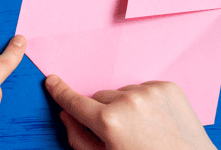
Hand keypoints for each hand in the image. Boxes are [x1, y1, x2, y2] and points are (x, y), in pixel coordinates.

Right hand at [46, 75, 216, 149]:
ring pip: (122, 92)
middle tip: (119, 133)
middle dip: (103, 112)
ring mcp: (150, 91)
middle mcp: (129, 100)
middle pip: (100, 97)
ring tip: (142, 129)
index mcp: (109, 121)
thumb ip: (80, 139)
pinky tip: (155, 120)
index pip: (76, 101)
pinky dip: (144, 101)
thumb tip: (67, 115)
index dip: (61, 92)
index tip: (52, 81)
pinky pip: (143, 88)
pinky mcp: (168, 87)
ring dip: (125, 106)